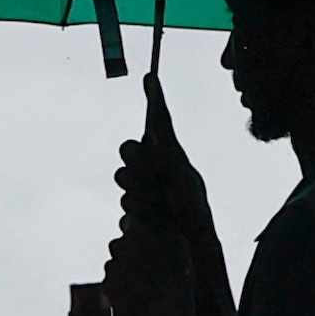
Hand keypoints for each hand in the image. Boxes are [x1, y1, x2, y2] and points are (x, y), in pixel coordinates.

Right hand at [111, 70, 208, 235]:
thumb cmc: (191, 205)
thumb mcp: (181, 177)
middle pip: (129, 149)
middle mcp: (151, 162)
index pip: (159, 119)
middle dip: (138, 161)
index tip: (152, 77)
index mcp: (167, 150)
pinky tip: (154, 215)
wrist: (187, 238)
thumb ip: (163, 157)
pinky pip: (126, 200)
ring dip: (141, 189)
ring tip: (161, 203)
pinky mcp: (131, 202)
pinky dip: (139, 207)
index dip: (155, 98)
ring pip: (123, 177)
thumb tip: (146, 140)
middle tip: (155, 178)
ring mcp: (139, 182)